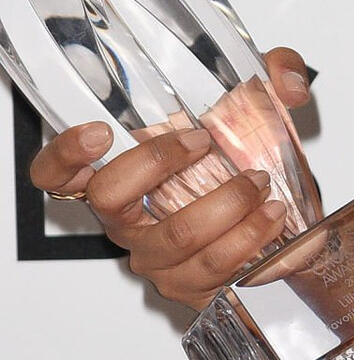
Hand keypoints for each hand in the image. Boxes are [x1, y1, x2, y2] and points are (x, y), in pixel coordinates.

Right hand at [27, 46, 316, 312]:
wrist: (280, 220)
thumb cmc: (249, 162)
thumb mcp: (261, 105)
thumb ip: (275, 74)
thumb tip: (287, 84)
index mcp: (123, 178)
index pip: (59, 173)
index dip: (64, 155)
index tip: (98, 133)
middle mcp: (127, 221)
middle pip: (109, 198)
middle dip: (159, 162)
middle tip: (203, 142)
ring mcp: (156, 256)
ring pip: (179, 233)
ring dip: (228, 203)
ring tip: (260, 185)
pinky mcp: (190, 285)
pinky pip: (216, 265)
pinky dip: (252, 235)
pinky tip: (271, 217)